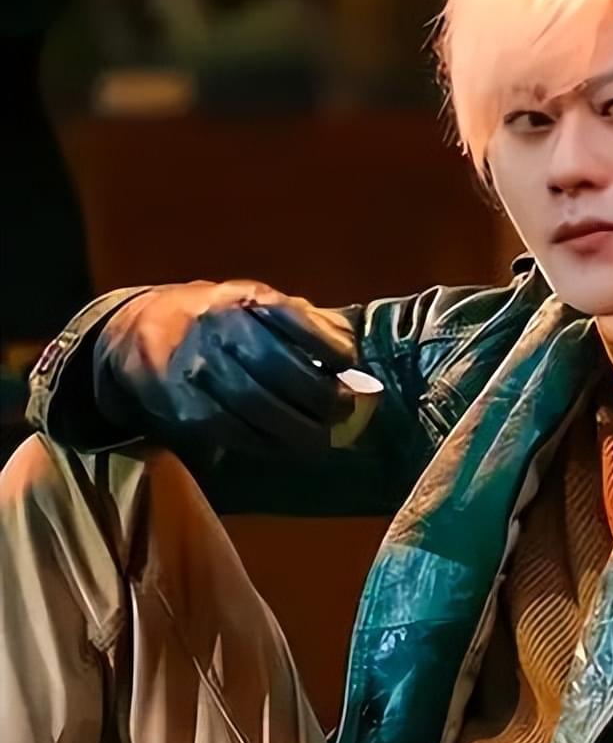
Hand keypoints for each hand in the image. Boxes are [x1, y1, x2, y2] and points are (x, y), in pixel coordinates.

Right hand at [96, 279, 358, 451]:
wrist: (135, 332)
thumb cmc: (212, 317)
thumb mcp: (250, 301)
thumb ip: (297, 319)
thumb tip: (346, 349)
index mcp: (239, 299)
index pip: (293, 320)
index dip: (326, 346)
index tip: (347, 363)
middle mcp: (216, 331)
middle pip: (280, 370)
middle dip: (319, 395)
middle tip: (343, 409)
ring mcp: (197, 370)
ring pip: (259, 408)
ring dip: (299, 428)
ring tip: (321, 435)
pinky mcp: (184, 408)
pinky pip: (235, 432)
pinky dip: (268, 443)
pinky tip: (285, 443)